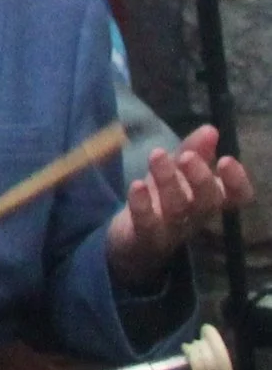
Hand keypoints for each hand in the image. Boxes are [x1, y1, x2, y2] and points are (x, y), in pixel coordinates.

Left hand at [106, 125, 252, 288]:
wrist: (132, 240)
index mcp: (208, 200)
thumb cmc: (162, 200)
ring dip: (168, 181)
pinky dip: (142, 204)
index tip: (228, 159)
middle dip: (200, 178)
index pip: (236, 197)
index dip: (237, 182)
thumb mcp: (176, 172)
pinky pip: (147, 224)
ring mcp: (172, 229)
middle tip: (187, 156)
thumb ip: (194, 151)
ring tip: (157, 155)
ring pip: (176, 208)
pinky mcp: (145, 237)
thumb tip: (211, 129)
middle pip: (206, 202)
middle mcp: (196, 216)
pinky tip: (136, 185)